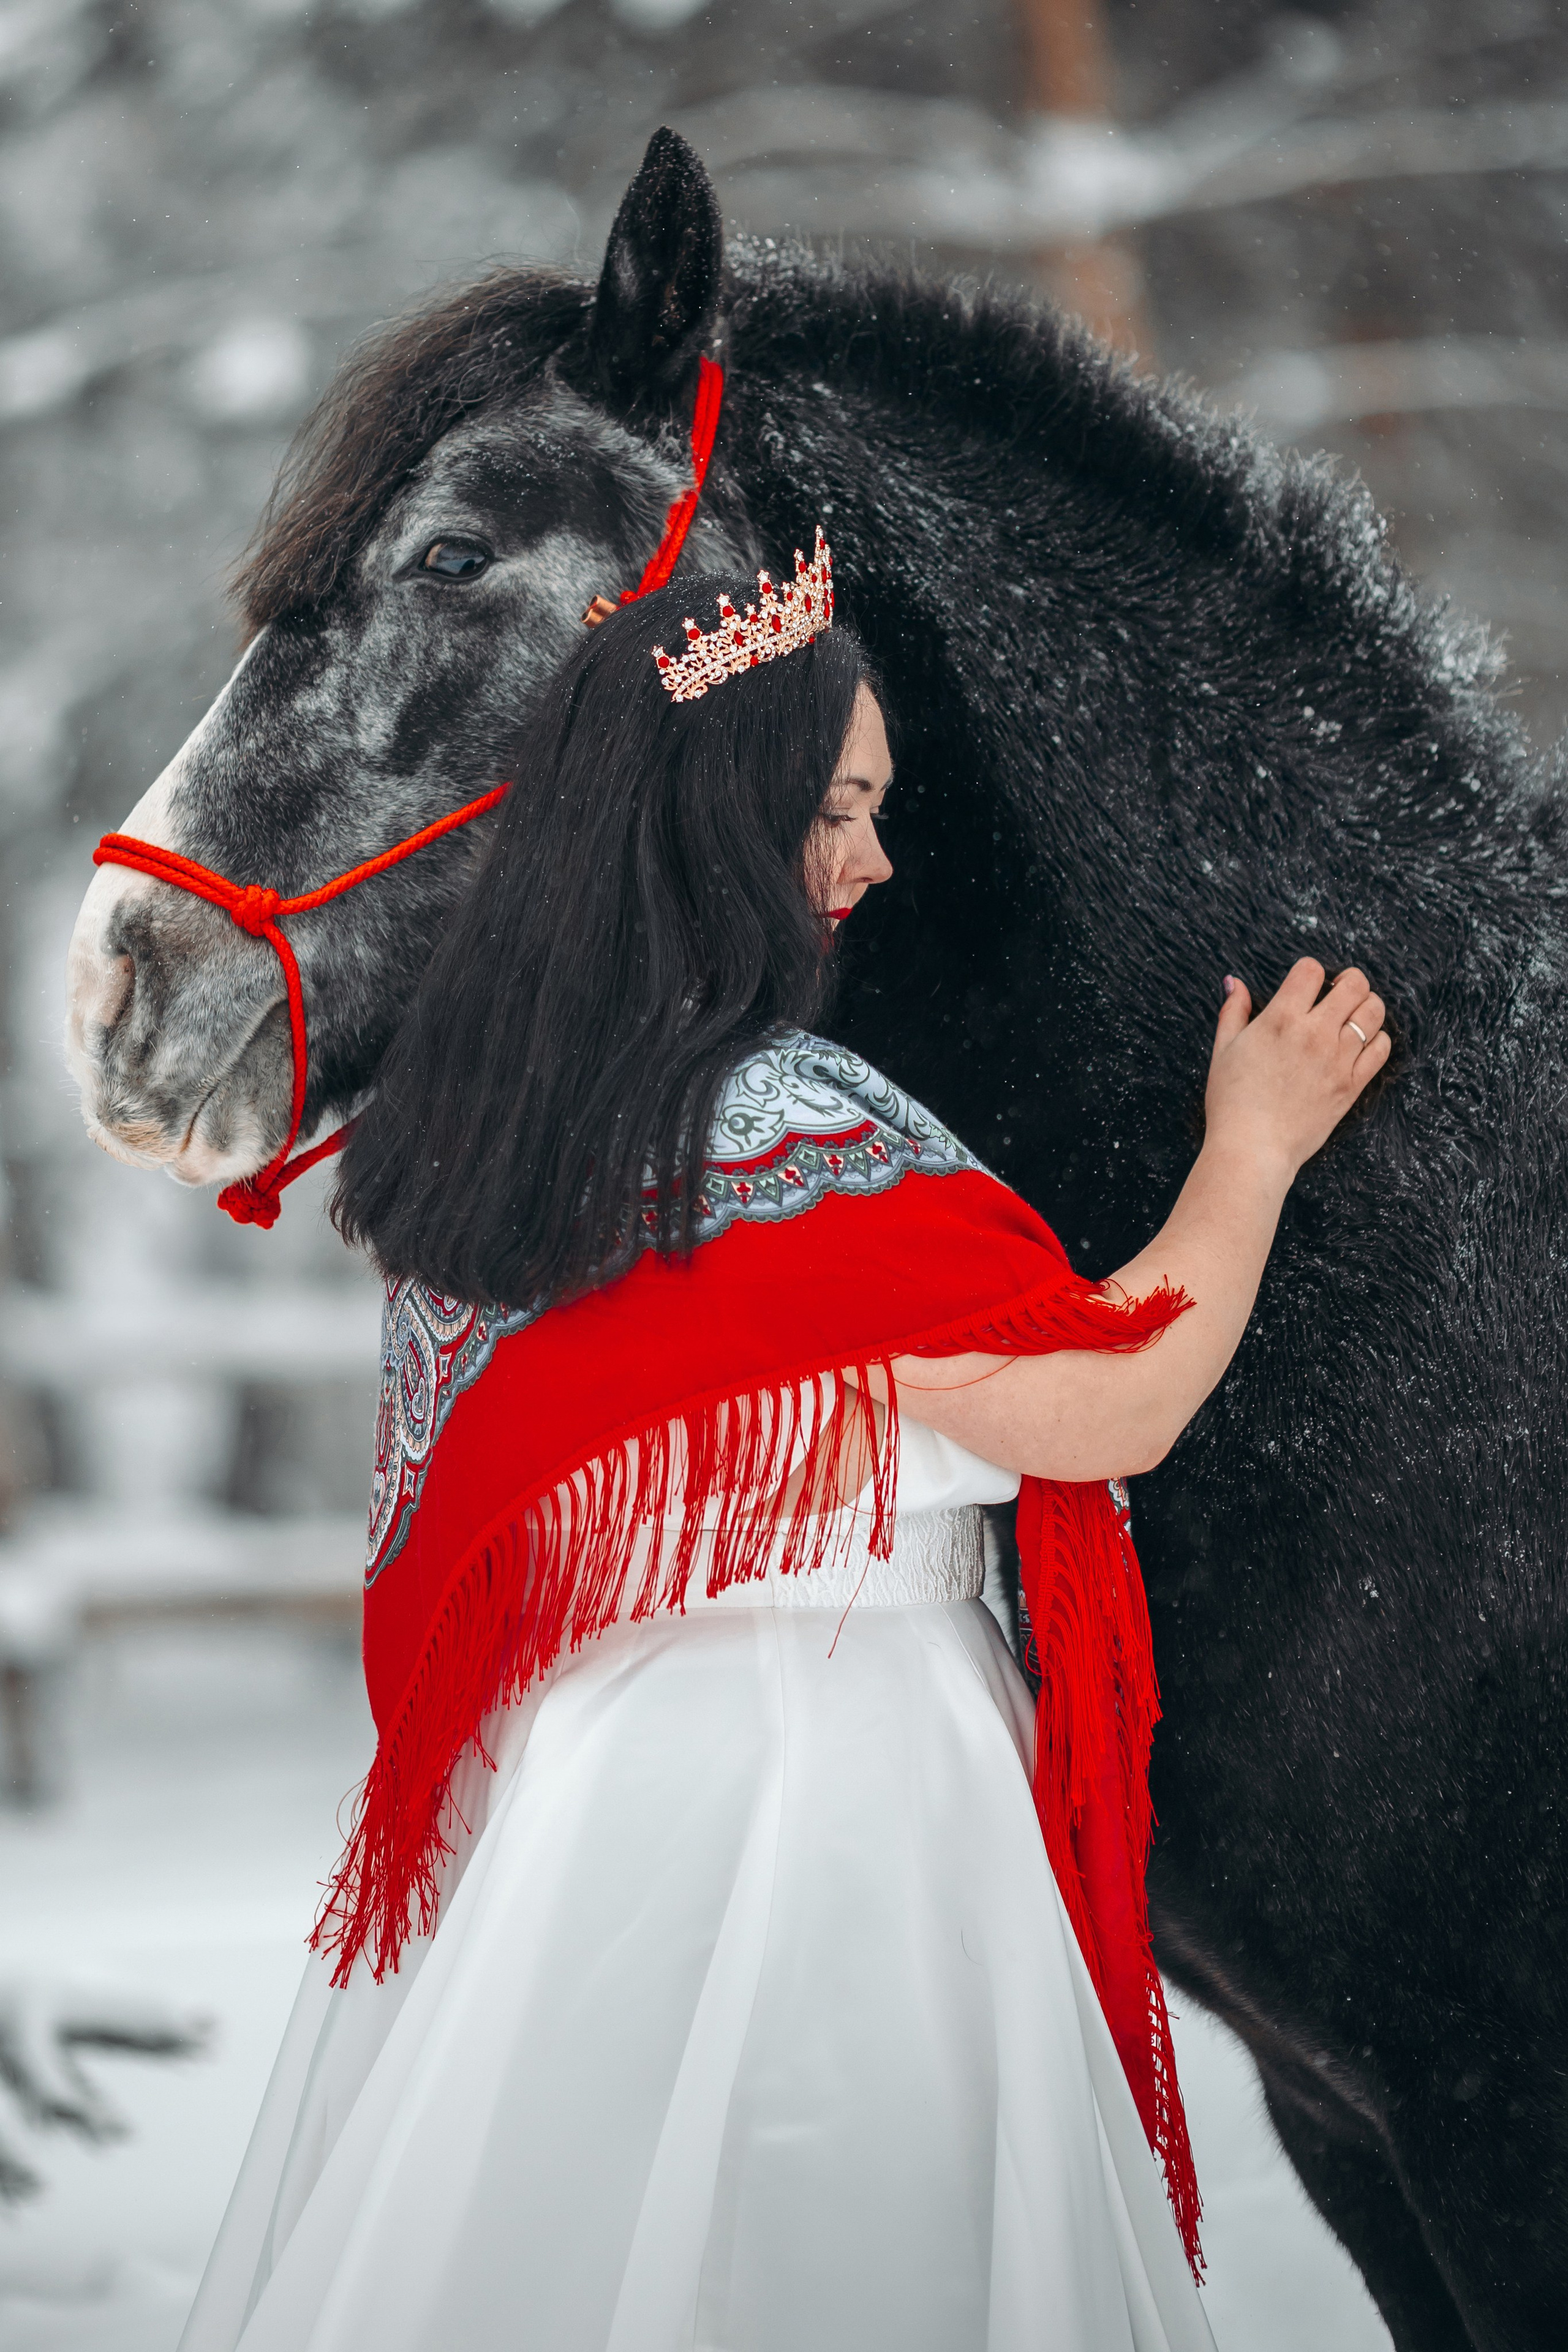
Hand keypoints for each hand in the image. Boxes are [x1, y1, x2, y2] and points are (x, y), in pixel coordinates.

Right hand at [1204, 959, 1389, 1187]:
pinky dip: (1377, 1039)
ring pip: (1373, 1013)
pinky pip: (1380, 1049)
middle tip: (1340, 990)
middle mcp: (1314, 1033)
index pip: (1310, 970)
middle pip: (1354, 984)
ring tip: (1354, 1014)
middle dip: (1349, 980)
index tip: (1306, 985)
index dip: (1310, 971)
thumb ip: (1232, 1011)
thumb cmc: (1231, 1101)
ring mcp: (1337, 1059)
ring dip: (1367, 1005)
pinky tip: (1362, 1043)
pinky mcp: (1351, 1085)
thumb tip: (1233, 981)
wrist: (1252, 1148)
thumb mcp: (1223, 1050)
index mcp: (1280, 1019)